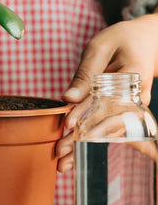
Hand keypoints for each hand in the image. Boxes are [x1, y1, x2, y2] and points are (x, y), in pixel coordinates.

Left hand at [56, 13, 157, 171]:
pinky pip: (107, 127)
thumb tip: (68, 98)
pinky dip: (90, 141)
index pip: (106, 99)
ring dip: (84, 146)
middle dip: (82, 138)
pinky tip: (73, 156)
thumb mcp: (100, 47)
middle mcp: (136, 98)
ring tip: (62, 164)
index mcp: (133, 77)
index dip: (86, 113)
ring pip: (106, 130)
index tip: (68, 124)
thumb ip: (85, 72)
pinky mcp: (124, 112)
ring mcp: (132, 108)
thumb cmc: (121, 40)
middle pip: (107, 122)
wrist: (146, 42)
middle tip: (59, 152)